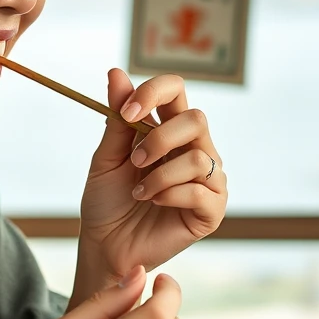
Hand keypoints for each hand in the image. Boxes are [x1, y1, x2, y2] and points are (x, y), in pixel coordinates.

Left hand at [75, 70, 226, 286]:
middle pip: (197, 119)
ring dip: (160, 175)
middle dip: (161, 137)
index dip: (154, 92)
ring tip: (139, 192)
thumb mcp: (106, 157)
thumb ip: (117, 118)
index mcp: (169, 130)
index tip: (127, 111)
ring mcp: (208, 179)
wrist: (106, 247)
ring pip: (200, 157)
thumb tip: (115, 72)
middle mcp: (195, 149)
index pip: (177, 90)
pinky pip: (203, 190)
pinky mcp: (212, 210)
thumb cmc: (107, 202)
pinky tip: (154, 203)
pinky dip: (171, 194)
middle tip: (134, 161)